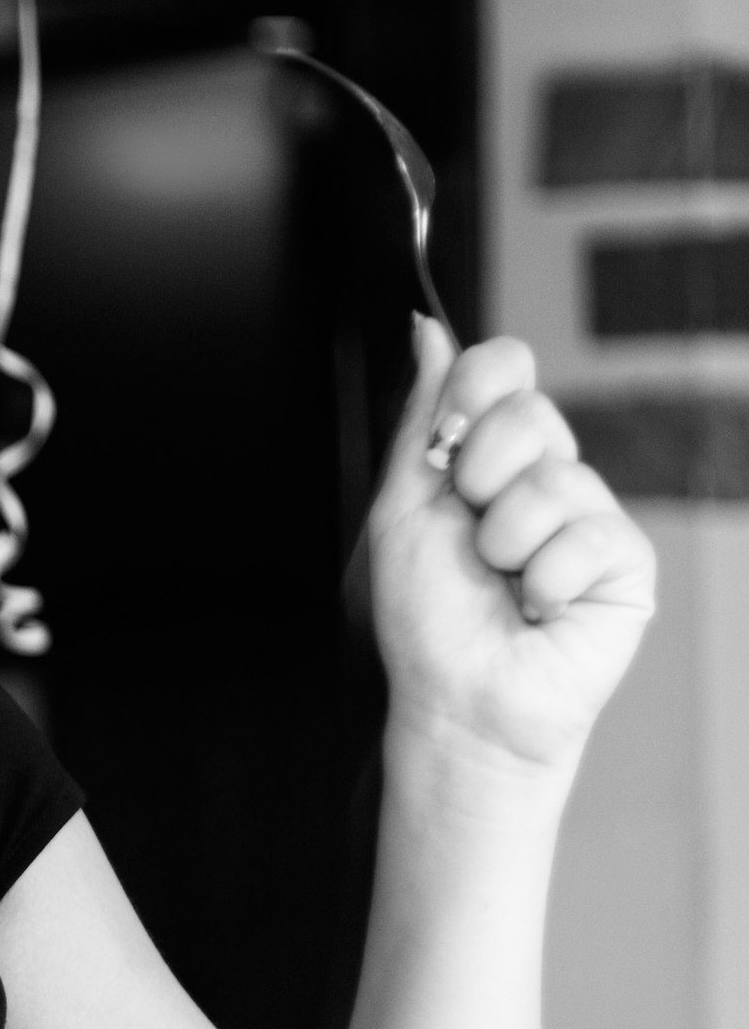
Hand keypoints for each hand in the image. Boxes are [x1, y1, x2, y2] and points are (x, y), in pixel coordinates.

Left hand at [366, 319, 656, 775]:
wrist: (455, 698)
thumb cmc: (427, 616)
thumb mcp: (403, 506)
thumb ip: (421, 419)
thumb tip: (426, 330)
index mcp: (490, 455)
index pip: (504, 369)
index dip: (477, 385)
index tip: (447, 436)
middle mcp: (547, 474)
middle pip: (531, 412)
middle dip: (479, 477)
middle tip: (470, 532)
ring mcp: (590, 515)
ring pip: (555, 479)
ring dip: (503, 543)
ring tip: (500, 582)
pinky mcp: (625, 562)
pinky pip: (588, 535)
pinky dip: (543, 580)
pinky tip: (537, 608)